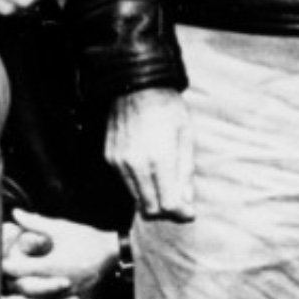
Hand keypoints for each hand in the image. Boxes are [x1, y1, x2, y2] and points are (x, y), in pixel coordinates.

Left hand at [0, 208, 122, 298]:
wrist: (117, 255)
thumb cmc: (88, 239)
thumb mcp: (62, 228)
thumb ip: (36, 223)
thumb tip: (15, 213)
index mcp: (54, 265)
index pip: (21, 270)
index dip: (5, 267)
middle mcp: (60, 286)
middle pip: (26, 297)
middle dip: (8, 294)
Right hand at [105, 88, 194, 221]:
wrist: (135, 85)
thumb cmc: (167, 107)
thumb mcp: (186, 135)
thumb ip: (185, 172)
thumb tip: (186, 201)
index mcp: (159, 158)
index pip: (168, 204)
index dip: (181, 213)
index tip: (189, 213)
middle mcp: (136, 165)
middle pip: (150, 208)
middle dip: (166, 211)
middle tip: (179, 202)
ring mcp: (119, 162)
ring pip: (136, 199)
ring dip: (152, 199)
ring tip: (165, 185)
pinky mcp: (110, 158)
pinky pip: (126, 183)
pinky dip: (139, 185)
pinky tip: (149, 170)